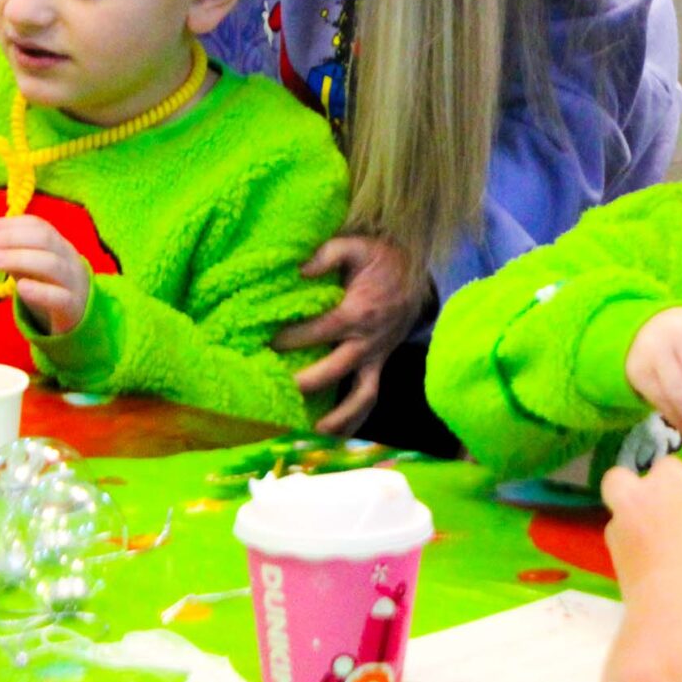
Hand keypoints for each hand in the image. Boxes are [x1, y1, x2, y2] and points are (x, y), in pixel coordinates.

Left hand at [0, 214, 91, 336]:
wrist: (80, 316)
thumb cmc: (51, 286)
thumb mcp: (33, 267)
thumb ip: (13, 254)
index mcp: (59, 245)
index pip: (38, 226)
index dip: (11, 224)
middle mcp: (68, 258)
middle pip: (45, 240)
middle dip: (12, 238)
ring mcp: (73, 282)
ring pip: (52, 264)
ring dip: (18, 258)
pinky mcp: (72, 306)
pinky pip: (59, 297)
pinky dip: (40, 291)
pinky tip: (20, 287)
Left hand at [272, 236, 429, 434]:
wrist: (416, 273)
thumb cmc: (381, 258)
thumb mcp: (357, 245)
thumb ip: (328, 254)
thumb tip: (299, 269)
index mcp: (359, 313)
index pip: (319, 331)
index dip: (290, 338)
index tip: (265, 344)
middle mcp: (368, 341)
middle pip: (334, 370)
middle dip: (305, 383)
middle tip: (275, 390)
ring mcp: (376, 357)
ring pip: (362, 395)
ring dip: (340, 418)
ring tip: (314, 433)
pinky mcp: (379, 364)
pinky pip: (370, 396)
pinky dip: (355, 419)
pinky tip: (334, 435)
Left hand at [604, 456, 681, 593]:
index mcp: (673, 482)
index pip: (669, 466)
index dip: (680, 481)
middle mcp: (639, 499)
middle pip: (620, 478)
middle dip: (633, 490)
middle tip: (660, 512)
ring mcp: (620, 531)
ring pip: (615, 517)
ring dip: (630, 526)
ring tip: (659, 548)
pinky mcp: (612, 565)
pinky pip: (618, 553)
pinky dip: (632, 560)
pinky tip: (657, 576)